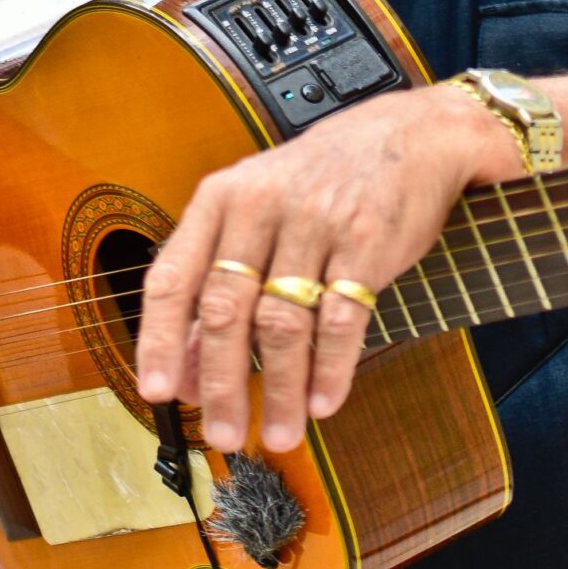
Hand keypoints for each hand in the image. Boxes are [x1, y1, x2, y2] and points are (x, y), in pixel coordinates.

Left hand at [135, 83, 513, 454]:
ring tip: (280, 433)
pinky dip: (331, 368)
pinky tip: (324, 401)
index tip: (158, 393)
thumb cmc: (323, 180)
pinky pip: (342, 318)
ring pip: (283, 323)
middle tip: (222, 434)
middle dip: (221, 383)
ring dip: (280, 389)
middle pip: (225, 310)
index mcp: (221, 199)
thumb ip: (219, 280)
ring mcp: (314, 222)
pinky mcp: (366, 240)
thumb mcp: (256, 211)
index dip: (159, 341)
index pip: (173, 277)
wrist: (410, 134)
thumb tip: (188, 364)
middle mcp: (261, 207)